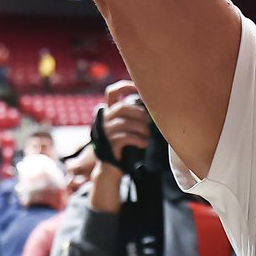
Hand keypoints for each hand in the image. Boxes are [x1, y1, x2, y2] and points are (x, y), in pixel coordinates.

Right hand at [90, 82, 150, 212]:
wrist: (111, 168)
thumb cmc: (124, 145)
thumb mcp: (127, 127)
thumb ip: (133, 115)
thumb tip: (151, 107)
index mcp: (108, 112)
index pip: (112, 92)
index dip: (125, 86)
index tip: (140, 89)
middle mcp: (103, 120)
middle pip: (122, 107)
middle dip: (139, 113)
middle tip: (148, 121)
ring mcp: (104, 132)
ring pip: (125, 123)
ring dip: (141, 128)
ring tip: (147, 134)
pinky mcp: (108, 144)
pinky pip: (126, 137)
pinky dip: (139, 140)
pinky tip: (144, 144)